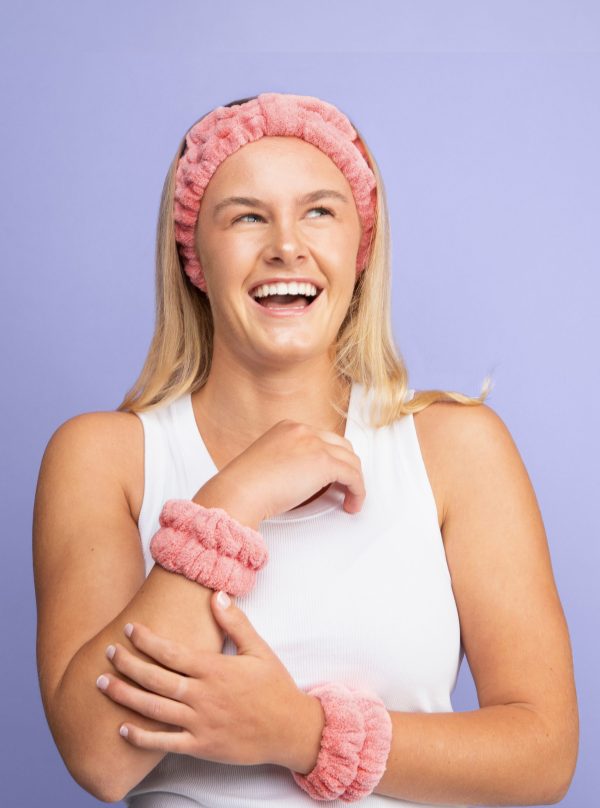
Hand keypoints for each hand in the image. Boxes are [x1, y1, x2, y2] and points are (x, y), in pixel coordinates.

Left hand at [96, 591, 311, 767]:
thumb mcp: (259, 649)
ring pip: (154, 709)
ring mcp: (200, 722)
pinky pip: (165, 742)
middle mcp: (203, 695)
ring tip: (102, 684)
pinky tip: (122, 729)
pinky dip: (142, 737)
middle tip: (107, 653)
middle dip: (128, 664)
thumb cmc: (274, 686)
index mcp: (214, 669)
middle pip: (156, 678)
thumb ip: (235, 622)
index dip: (147, 640)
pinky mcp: (201, 746)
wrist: (289, 729)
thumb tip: (217, 594)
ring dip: (125, 696)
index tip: (129, 629)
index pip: (172, 652)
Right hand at [195, 408, 365, 524]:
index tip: (333, 475)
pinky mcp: (324, 463)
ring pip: (351, 460)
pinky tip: (352, 503)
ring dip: (354, 480)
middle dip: (346, 466)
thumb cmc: (244, 486)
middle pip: (341, 446)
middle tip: (345, 486)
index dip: (331, 458)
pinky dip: (358, 491)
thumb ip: (287, 462)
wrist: (238, 492)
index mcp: (288, 427)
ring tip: (350, 498)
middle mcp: (303, 431)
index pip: (322, 438)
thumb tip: (301, 478)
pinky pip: (353, 476)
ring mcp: (315, 444)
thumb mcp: (266, 463)